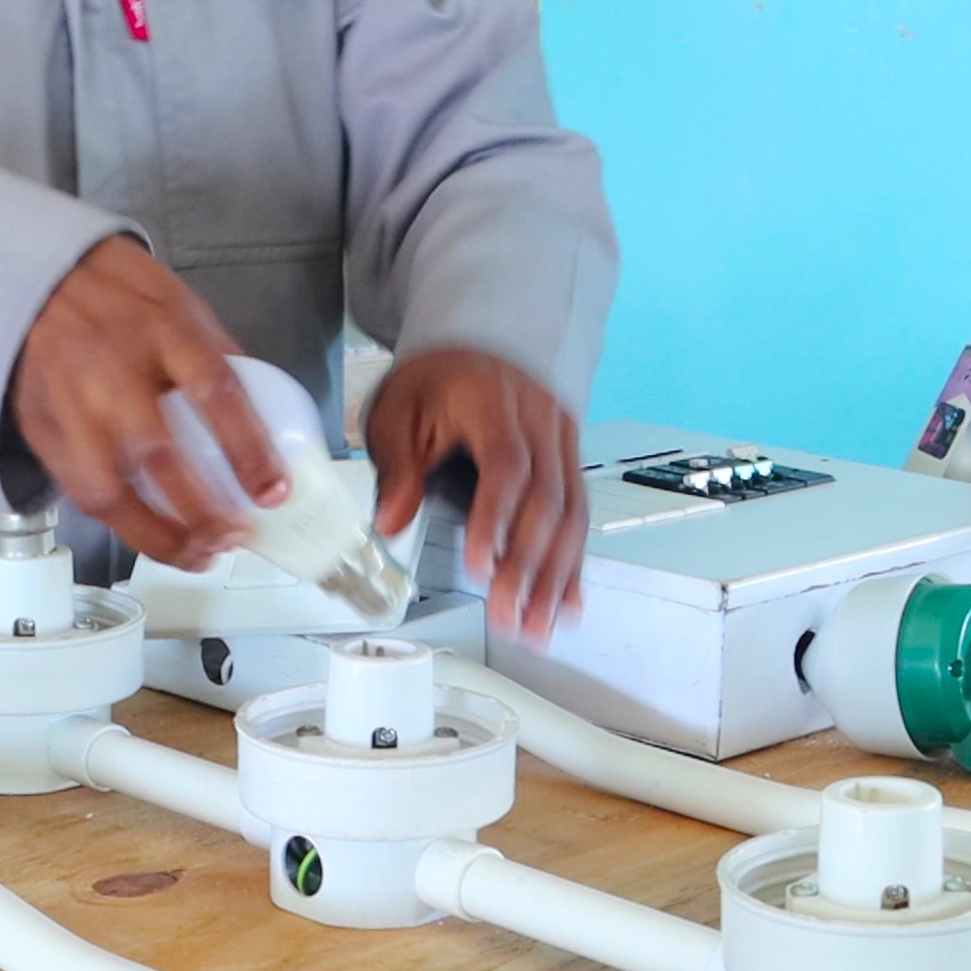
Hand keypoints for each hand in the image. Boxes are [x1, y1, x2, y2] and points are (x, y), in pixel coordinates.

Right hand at [9, 237, 287, 567]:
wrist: (42, 279)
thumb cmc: (124, 295)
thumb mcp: (184, 307)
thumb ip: (219, 362)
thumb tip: (262, 424)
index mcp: (164, 329)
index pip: (214, 392)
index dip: (247, 449)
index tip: (273, 493)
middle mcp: (113, 367)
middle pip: (157, 452)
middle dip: (199, 512)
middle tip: (232, 541)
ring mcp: (70, 401)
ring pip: (107, 487)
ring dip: (154, 534)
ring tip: (194, 556)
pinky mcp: (41, 427)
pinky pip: (76, 488)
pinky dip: (115, 521)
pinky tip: (146, 533)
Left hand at [366, 349, 585, 643]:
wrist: (480, 345)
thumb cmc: (438, 380)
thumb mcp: (400, 412)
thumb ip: (398, 467)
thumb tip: (390, 521)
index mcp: (493, 403)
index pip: (505, 465)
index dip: (495, 519)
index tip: (479, 565)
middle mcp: (539, 423)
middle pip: (547, 500)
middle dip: (529, 567)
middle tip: (510, 615)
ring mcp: (562, 443)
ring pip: (571, 516)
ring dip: (556, 578)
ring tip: (537, 626)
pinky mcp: (570, 463)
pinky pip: (579, 517)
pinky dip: (573, 566)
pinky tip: (567, 604)